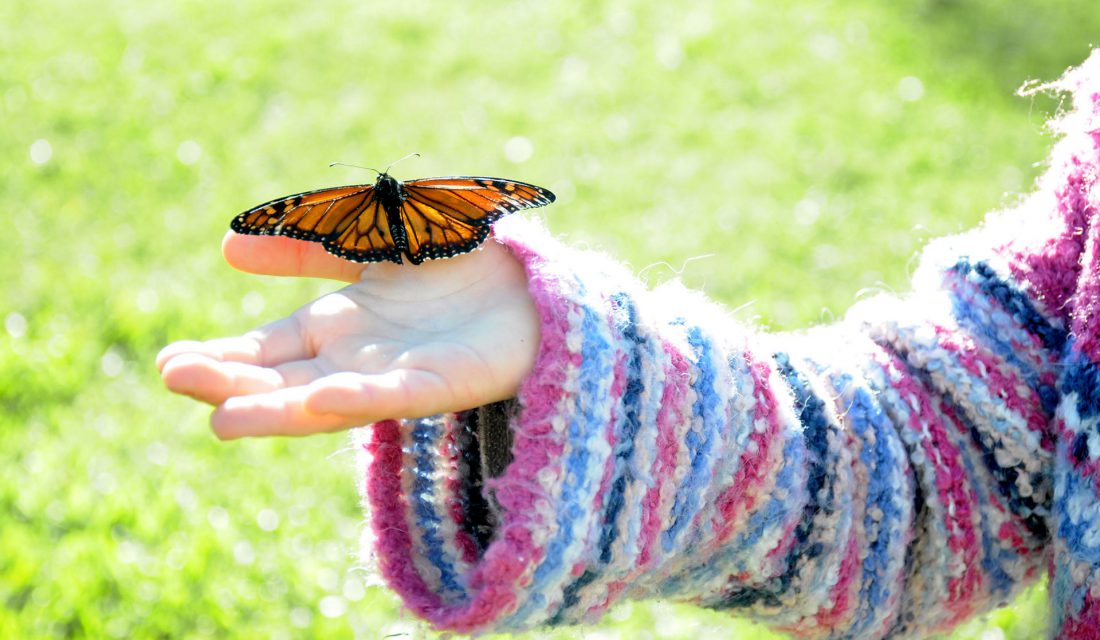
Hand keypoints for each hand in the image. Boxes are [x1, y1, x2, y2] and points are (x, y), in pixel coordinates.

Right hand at [156, 233, 539, 438]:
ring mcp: (398, 375)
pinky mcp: (446, 384)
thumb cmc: (453, 261)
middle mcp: (359, 359)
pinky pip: (399, 394)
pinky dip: (362, 396)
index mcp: (338, 327)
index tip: (169, 363)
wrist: (531, 280)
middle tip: (175, 380)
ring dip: (278, 410)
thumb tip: (225, 248)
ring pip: (329, 400)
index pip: (267, 350)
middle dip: (232, 384)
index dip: (222, 358)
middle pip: (285, 380)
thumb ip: (306, 244)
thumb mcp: (367, 239)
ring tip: (223, 420)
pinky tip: (326, 394)